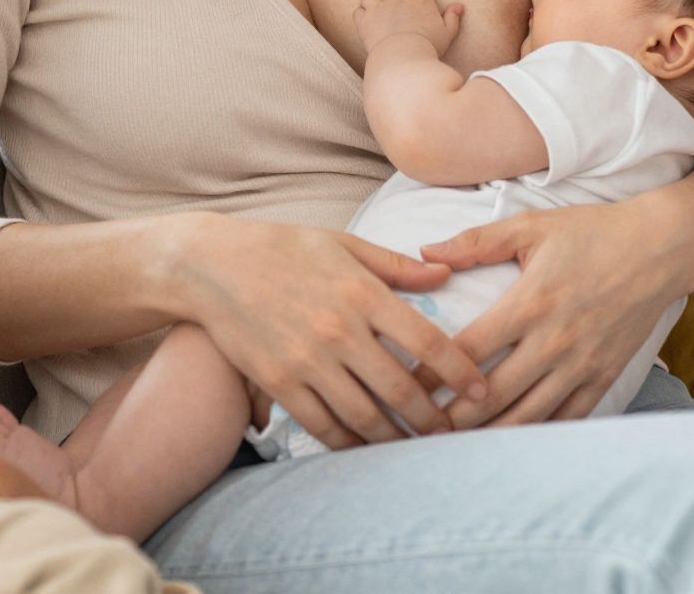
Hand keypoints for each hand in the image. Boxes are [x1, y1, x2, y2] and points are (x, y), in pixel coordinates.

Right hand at [174, 214, 488, 450]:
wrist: (212, 265)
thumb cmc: (284, 247)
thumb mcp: (345, 244)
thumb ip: (396, 266)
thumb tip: (444, 277)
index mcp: (363, 292)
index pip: (426, 340)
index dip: (460, 370)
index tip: (481, 390)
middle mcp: (339, 330)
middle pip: (400, 387)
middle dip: (434, 417)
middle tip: (456, 432)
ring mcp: (307, 360)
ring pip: (364, 415)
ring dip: (396, 438)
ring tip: (418, 448)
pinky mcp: (279, 383)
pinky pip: (322, 425)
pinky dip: (350, 443)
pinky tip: (368, 449)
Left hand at [355, 0, 463, 57]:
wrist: (404, 58)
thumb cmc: (429, 48)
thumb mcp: (447, 34)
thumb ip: (452, 18)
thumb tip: (459, 5)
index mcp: (421, 1)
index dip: (414, 1)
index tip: (413, 13)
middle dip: (393, 2)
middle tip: (394, 18)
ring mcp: (381, 7)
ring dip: (373, 5)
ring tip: (376, 17)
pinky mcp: (365, 18)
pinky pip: (359, 11)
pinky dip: (362, 17)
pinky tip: (367, 26)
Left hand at [414, 197, 693, 428]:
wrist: (660, 248)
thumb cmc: (593, 232)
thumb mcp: (533, 227)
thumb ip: (477, 242)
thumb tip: (425, 252)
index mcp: (530, 302)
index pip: (469, 351)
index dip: (432, 374)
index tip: (404, 386)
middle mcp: (554, 341)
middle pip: (492, 395)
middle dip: (451, 418)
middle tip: (419, 428)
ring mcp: (581, 365)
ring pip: (526, 416)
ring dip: (487, 435)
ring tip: (453, 447)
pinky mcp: (604, 377)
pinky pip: (565, 420)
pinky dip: (535, 435)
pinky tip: (508, 445)